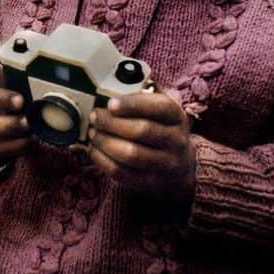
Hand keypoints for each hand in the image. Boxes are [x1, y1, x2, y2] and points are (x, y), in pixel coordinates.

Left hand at [87, 90, 196, 218]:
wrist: (180, 167)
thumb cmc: (162, 131)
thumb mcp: (161, 112)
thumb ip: (142, 99)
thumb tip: (114, 89)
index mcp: (177, 117)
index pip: (159, 107)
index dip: (132, 104)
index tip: (110, 104)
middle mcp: (176, 141)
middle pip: (141, 130)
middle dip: (112, 123)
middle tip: (95, 117)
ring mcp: (166, 164)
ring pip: (131, 154)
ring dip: (105, 142)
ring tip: (93, 133)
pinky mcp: (151, 183)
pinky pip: (123, 173)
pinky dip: (103, 161)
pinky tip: (95, 150)